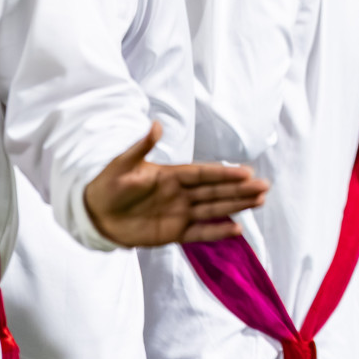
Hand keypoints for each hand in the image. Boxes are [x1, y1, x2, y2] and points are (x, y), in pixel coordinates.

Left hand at [82, 122, 270, 246]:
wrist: (94, 214)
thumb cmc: (108, 185)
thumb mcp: (122, 164)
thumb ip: (141, 147)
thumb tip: (156, 124)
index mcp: (172, 175)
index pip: (203, 174)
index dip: (224, 172)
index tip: (246, 171)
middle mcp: (181, 194)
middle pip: (216, 191)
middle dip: (240, 189)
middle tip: (264, 186)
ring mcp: (180, 213)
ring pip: (214, 209)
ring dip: (237, 205)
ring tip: (260, 201)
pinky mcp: (174, 233)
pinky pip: (199, 233)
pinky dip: (217, 232)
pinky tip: (236, 229)